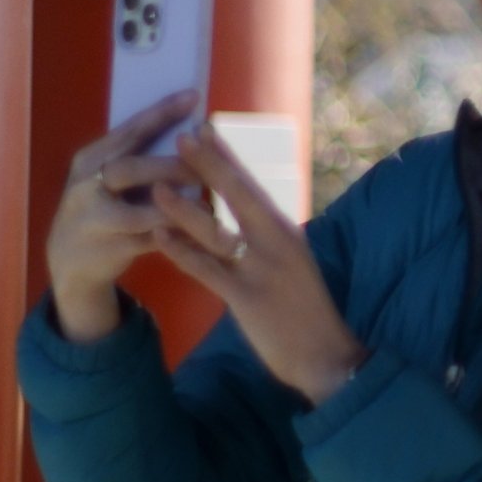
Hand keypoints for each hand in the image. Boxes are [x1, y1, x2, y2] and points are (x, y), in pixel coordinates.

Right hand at [47, 93, 206, 341]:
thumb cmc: (104, 209)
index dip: (161, 113)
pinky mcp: (105, 251)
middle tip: (206, 168)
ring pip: (139, 212)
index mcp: (89, 160)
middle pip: (128, 169)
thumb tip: (194, 130)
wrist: (70, 262)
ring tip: (208, 205)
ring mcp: (91, 221)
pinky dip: (177, 235)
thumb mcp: (107, 180)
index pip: (128, 131)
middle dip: (171, 166)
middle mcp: (84, 187)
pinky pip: (149, 242)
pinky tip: (200, 231)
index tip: (194, 96)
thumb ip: (139, 158)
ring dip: (178, 208)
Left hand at [142, 123, 364, 408]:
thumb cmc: (305, 306)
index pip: (252, 183)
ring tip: (157, 185)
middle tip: (183, 135)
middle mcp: (275, 241)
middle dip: (208, 164)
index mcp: (285, 229)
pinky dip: (182, 252)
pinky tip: (159, 236)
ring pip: (217, 231)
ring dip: (185, 207)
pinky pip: (208, 270)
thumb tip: (241, 212)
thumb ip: (265, 237)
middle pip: (238, 196)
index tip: (206, 129)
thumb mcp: (290, 261)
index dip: (228, 156)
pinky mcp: (247, 298)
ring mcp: (261, 269)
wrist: (324, 352)